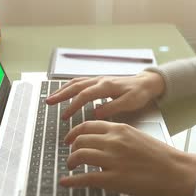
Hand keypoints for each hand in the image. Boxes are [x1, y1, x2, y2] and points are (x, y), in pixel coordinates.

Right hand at [46, 71, 164, 119]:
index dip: (73, 105)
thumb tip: (95, 113)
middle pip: (75, 86)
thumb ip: (112, 107)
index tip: (65, 116)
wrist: (146, 83)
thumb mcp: (130, 103)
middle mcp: (100, 80)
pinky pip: (80, 82)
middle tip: (48, 102)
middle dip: (61, 94)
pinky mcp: (98, 82)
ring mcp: (98, 80)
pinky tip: (63, 92)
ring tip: (51, 98)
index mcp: (106, 86)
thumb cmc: (139, 93)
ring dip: (62, 90)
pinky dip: (69, 87)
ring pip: (76, 83)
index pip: (85, 95)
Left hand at [60, 121, 195, 195]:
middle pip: (80, 140)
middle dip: (72, 148)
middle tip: (71, 155)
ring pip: (79, 155)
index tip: (71, 138)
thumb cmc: (162, 157)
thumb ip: (119, 138)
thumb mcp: (137, 137)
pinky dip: (72, 180)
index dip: (75, 133)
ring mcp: (112, 160)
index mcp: (120, 129)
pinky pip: (85, 178)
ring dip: (71, 162)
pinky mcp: (113, 179)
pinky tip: (66, 182)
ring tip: (72, 167)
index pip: (88, 126)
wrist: (177, 171)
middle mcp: (113, 141)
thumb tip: (104, 143)